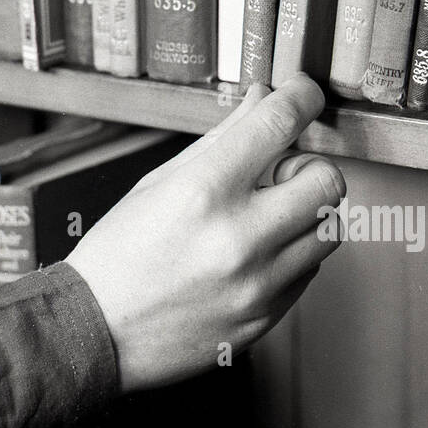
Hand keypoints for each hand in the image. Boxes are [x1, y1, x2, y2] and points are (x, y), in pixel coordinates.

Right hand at [66, 74, 344, 392]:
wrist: (97, 332)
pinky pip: (310, 271)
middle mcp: (238, 237)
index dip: (301, 97)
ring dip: (307, 212)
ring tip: (271, 216)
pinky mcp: (266, 317)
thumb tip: (261, 100)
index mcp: (203, 191)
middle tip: (283, 173)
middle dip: (310, 166)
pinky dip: (294, 253)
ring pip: (329, 228)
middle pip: (326, 180)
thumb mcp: (159, 183)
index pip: (278, 124)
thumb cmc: (118, 255)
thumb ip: (220, 139)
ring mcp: (257, 283)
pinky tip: (258, 253)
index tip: (303, 94)